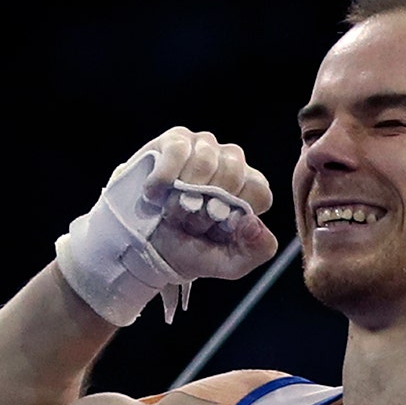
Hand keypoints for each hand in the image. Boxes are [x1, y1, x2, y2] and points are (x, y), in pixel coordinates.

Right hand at [130, 127, 279, 280]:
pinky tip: (155, 195)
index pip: (258, 190)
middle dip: (206, 207)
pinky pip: (177, 151)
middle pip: (232, 173)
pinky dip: (164, 178)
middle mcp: (233, 163)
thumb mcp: (230, 263)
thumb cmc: (192, 249)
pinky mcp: (177, 140)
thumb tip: (255, 223)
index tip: (215, 228)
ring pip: (205, 160)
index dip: (234, 213)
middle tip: (190, 222)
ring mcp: (206, 147)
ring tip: (173, 210)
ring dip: (184, 193)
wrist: (147, 246)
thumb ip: (257, 250)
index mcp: (251, 189)